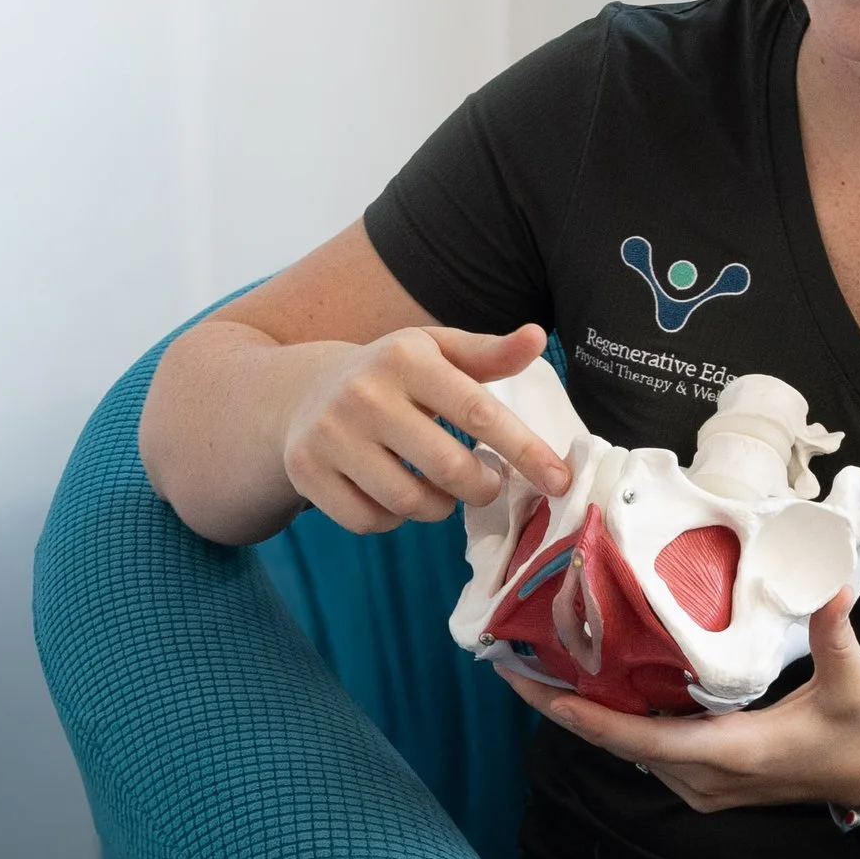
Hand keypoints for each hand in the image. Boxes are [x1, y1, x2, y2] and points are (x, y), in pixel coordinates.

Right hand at [283, 322, 572, 536]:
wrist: (301, 391)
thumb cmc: (389, 374)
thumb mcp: (435, 351)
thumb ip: (489, 353)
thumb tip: (537, 337)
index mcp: (405, 357)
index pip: (479, 413)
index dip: (525, 451)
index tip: (559, 481)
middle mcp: (364, 393)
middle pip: (449, 468)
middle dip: (482, 487)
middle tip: (486, 483)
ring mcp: (330, 435)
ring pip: (410, 503)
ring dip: (438, 507)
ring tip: (437, 486)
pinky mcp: (306, 471)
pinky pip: (369, 521)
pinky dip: (391, 519)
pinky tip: (392, 493)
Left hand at [508, 590, 859, 815]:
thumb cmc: (858, 730)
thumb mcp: (852, 681)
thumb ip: (835, 634)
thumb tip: (827, 585)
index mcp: (734, 753)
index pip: (645, 740)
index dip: (590, 719)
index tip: (543, 691)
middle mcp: (704, 778)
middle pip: (618, 744)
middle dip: (565, 708)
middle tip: (512, 667)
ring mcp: (699, 786)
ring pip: (628, 749)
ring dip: (585, 714)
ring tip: (538, 669)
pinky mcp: (700, 782)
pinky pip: (646, 750)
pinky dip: (615, 720)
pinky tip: (591, 684)